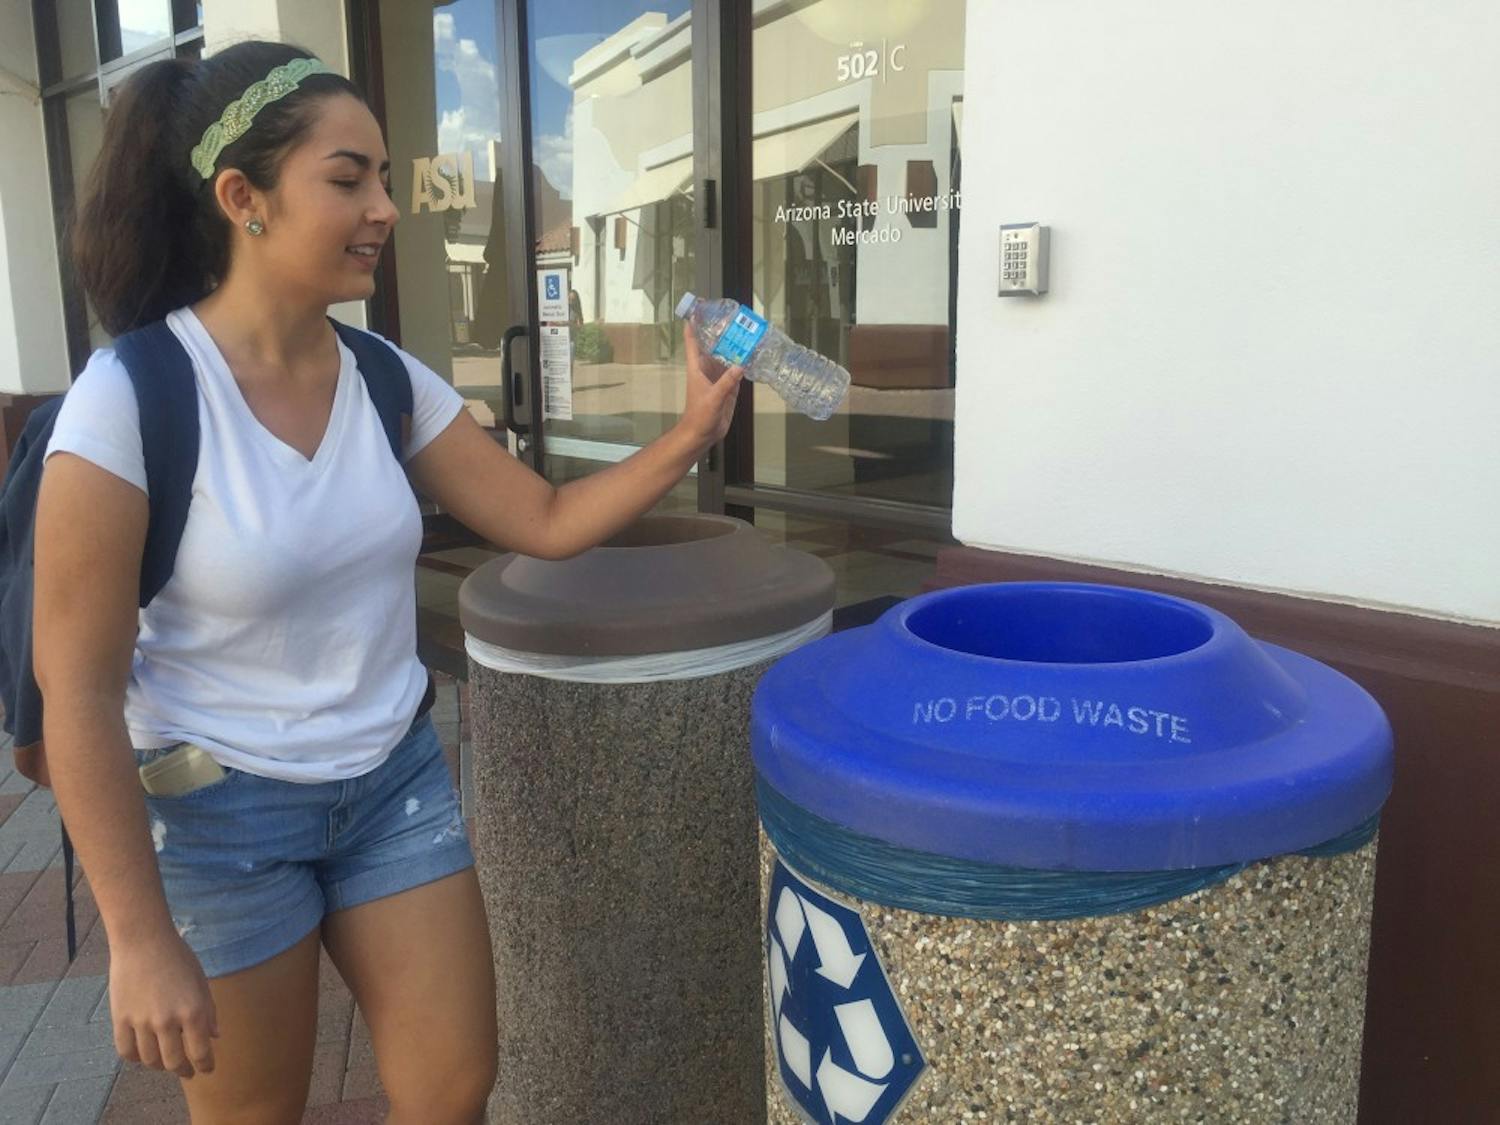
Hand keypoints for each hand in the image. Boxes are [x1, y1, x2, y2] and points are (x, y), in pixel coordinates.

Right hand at [109, 931, 218, 1078]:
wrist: (143, 940)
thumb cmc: (177, 957)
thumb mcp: (201, 981)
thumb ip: (209, 1010)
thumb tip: (215, 1036)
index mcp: (193, 1011)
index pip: (201, 1052)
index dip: (205, 1065)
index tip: (207, 1069)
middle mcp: (167, 1021)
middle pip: (174, 1063)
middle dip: (184, 1071)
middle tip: (188, 1072)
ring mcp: (141, 1022)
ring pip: (150, 1060)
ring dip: (160, 1065)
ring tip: (166, 1062)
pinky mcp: (120, 1020)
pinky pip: (127, 1051)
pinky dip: (136, 1058)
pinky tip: (143, 1053)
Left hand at [676, 322, 745, 451]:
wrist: (702, 434)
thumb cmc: (700, 415)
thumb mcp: (713, 397)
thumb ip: (727, 382)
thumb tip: (741, 365)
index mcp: (697, 368)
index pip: (693, 341)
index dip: (693, 325)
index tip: (697, 309)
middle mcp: (707, 369)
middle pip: (712, 345)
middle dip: (719, 331)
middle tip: (730, 316)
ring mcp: (718, 377)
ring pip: (726, 356)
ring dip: (733, 346)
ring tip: (745, 331)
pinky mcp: (728, 387)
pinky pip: (736, 371)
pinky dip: (743, 363)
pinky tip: (751, 354)